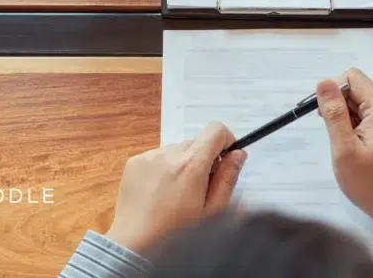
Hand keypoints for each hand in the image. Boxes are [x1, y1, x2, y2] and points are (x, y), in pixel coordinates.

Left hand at [105, 122, 247, 251]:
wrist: (135, 242)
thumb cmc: (176, 231)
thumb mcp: (211, 210)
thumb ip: (228, 178)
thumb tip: (238, 154)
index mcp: (192, 164)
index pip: (216, 130)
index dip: (226, 141)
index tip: (225, 158)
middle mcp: (169, 153)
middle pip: (196, 142)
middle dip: (203, 159)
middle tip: (199, 186)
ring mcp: (150, 156)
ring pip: (177, 149)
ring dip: (182, 164)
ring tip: (176, 192)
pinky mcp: (135, 162)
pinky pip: (158, 156)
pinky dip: (163, 168)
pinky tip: (160, 191)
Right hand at [316, 68, 372, 222]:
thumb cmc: (369, 182)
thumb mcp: (345, 149)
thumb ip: (334, 113)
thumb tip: (323, 82)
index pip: (353, 78)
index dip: (333, 90)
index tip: (322, 113)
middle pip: (357, 90)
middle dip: (338, 105)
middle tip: (330, 132)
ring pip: (361, 103)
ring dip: (345, 117)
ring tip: (342, 143)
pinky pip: (368, 116)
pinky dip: (354, 125)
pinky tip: (351, 145)